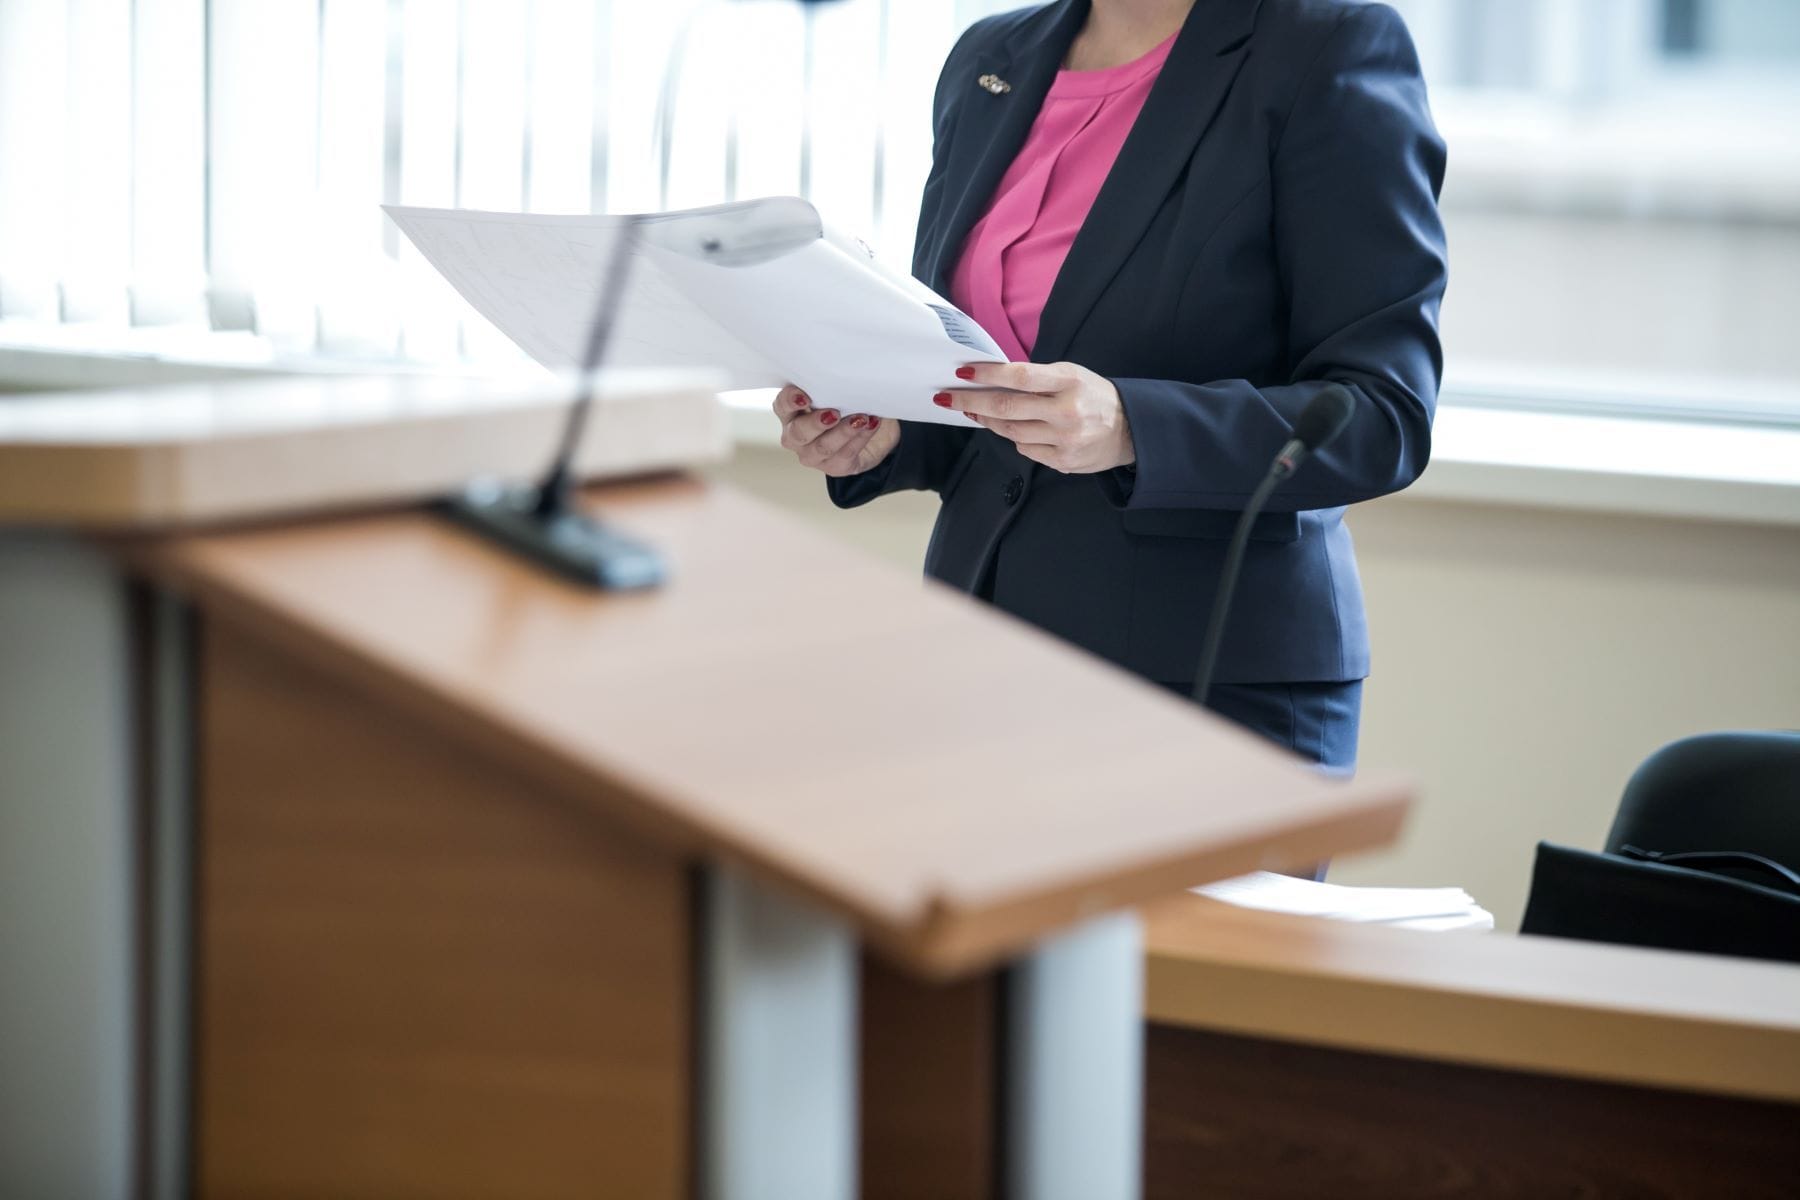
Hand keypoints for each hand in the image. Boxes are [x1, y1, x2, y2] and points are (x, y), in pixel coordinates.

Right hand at [774, 386, 899, 476]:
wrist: (873, 430)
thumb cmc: (848, 406)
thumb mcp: (838, 390)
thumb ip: (833, 384)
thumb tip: (845, 371)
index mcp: (792, 413)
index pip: (782, 406)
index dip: (790, 401)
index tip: (804, 396)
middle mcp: (796, 436)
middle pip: (797, 433)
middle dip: (815, 423)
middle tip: (834, 413)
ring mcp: (812, 455)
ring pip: (822, 448)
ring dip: (843, 432)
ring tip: (862, 418)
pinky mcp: (834, 467)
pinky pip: (844, 456)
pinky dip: (859, 439)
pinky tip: (870, 425)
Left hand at [937, 361, 1134, 473]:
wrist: (1131, 430)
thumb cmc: (1093, 396)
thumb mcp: (1071, 376)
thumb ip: (1037, 378)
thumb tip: (992, 379)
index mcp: (1070, 382)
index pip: (1021, 376)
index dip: (988, 375)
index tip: (963, 372)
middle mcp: (1067, 412)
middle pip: (1007, 409)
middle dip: (971, 403)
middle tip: (947, 397)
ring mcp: (1065, 440)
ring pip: (1011, 432)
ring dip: (988, 421)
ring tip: (976, 412)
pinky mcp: (1063, 462)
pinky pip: (1025, 450)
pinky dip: (1015, 438)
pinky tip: (1015, 429)